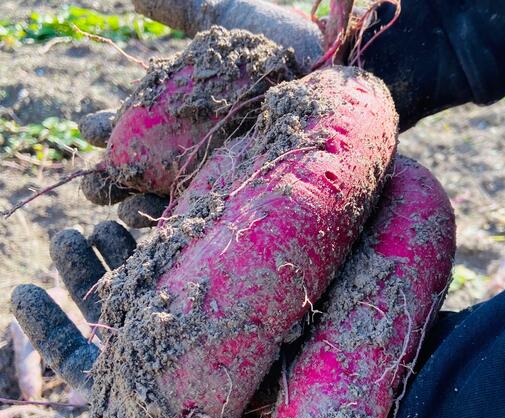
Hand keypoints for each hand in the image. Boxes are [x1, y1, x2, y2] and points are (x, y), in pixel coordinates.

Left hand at [12, 223, 265, 417]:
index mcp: (126, 388)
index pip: (78, 353)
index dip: (46, 325)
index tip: (21, 290)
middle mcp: (154, 358)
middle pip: (107, 312)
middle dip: (81, 273)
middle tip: (64, 236)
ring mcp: (186, 334)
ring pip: (144, 289)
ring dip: (118, 256)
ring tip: (99, 226)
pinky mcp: (217, 315)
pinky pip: (184, 279)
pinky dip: (164, 255)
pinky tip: (147, 228)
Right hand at [79, 0, 322, 226]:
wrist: (333, 78)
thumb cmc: (285, 48)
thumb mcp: (227, 20)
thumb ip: (177, 10)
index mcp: (184, 112)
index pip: (134, 126)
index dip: (107, 129)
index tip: (87, 129)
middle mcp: (195, 148)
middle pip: (142, 171)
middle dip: (111, 180)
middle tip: (93, 184)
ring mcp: (217, 176)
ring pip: (164, 201)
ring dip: (135, 209)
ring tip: (116, 208)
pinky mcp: (240, 199)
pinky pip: (200, 220)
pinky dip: (174, 225)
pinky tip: (153, 225)